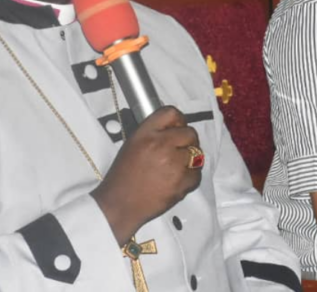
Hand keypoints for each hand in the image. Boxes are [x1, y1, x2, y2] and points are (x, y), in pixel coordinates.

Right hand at [91, 106, 201, 244]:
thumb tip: (177, 127)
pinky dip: (190, 178)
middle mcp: (161, 144)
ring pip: (197, 154)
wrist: (119, 205)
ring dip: (190, 161)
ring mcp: (174, 163)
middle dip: (187, 142)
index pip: (172, 113)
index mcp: (146, 134)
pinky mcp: (182, 182)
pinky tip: (176, 181)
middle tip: (177, 153)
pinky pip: (197, 174)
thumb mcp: (133, 144)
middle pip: (190, 133)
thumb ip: (155, 132)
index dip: (178, 121)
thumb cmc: (124, 175)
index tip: (176, 130)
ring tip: (175, 169)